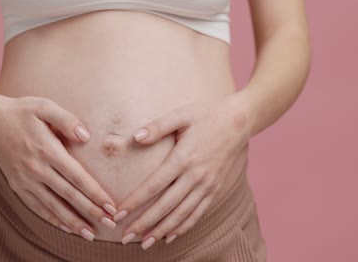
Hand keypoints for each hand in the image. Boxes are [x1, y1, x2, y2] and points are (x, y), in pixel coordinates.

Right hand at [0, 95, 116, 240]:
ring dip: (73, 222)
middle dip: (91, 211)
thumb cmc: (22, 112)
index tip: (110, 206)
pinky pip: (37, 207)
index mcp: (47, 150)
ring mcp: (25, 180)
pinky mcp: (17, 186)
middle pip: (68, 195)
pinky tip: (66, 228)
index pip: (77, 176)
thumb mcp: (44, 107)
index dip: (95, 193)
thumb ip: (66, 120)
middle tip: (110, 224)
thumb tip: (85, 136)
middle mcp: (36, 169)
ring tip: (90, 234)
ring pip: (53, 206)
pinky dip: (52, 219)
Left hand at [114, 93, 251, 248]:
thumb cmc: (206, 115)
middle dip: (144, 223)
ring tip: (145, 243)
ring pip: (182, 214)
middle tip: (126, 237)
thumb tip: (135, 137)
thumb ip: (158, 126)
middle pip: (166, 206)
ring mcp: (207, 185)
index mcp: (183, 158)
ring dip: (162, 230)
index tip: (119, 214)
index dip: (135, 202)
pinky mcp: (215, 189)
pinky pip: (198, 213)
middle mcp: (196, 176)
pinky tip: (170, 236)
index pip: (154, 185)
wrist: (239, 122)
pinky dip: (184, 227)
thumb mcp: (181, 114)